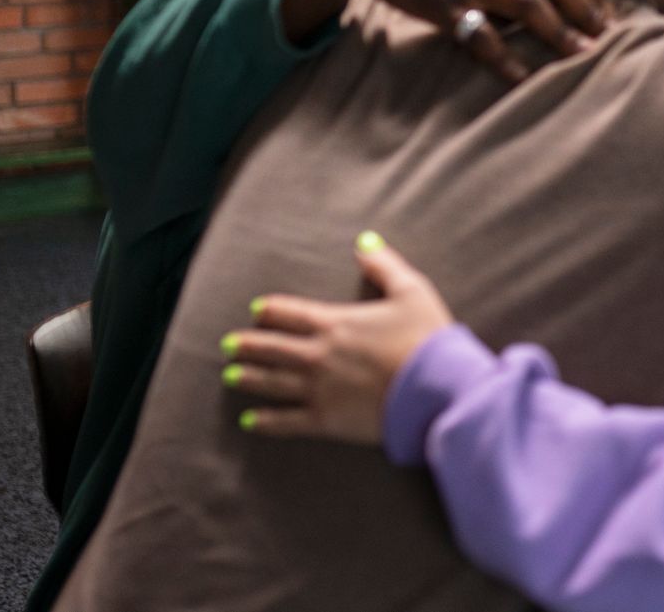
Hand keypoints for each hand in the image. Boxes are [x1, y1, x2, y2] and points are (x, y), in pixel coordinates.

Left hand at [223, 234, 453, 445]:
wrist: (435, 388)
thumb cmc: (427, 338)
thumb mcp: (411, 290)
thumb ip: (384, 265)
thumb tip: (365, 242)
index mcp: (335, 322)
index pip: (290, 313)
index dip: (271, 310)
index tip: (256, 310)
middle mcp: (318, 355)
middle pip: (272, 348)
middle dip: (247, 345)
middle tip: (227, 346)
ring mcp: (318, 389)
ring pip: (271, 382)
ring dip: (248, 378)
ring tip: (230, 376)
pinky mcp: (326, 420)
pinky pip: (286, 421)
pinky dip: (265, 420)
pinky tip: (250, 420)